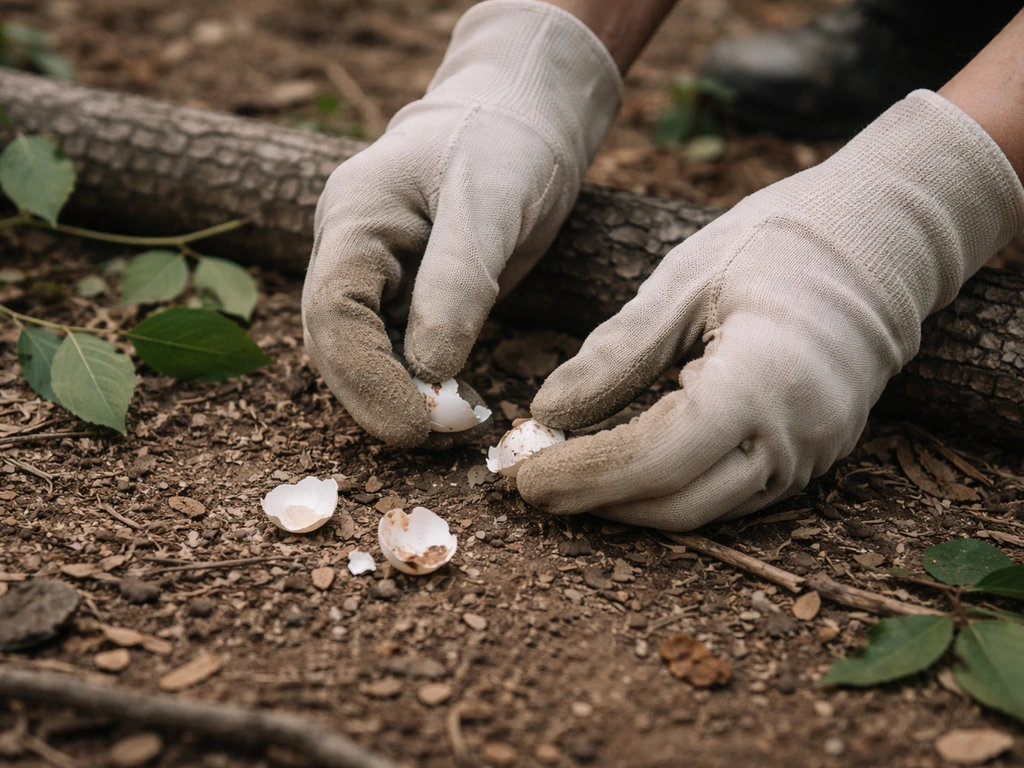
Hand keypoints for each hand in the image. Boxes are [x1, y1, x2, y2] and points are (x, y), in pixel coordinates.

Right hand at [302, 0, 620, 445]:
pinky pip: (394, 350)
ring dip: (396, 400)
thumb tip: (432, 372)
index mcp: (354, 218)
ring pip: (360, 355)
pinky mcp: (401, 295)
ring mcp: (370, 275)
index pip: (333, 313)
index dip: (366, 379)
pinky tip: (453, 407)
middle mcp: (347, 251)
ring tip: (452, 427)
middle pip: (335, 344)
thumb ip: (458, 282)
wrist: (520, 122)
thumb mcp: (490, 204)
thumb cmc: (505, 146)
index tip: (418, 424)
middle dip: (379, 399)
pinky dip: (418, 386)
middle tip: (440, 438)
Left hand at [518, 91, 1023, 529]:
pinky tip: (620, 477)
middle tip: (527, 488)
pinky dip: (667, 494)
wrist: (879, 243)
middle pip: (677, 502)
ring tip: (562, 485)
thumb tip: (548, 410)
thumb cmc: (777, 243)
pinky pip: (727, 497)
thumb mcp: (685, 279)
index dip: (586, 473)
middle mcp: (794, 433)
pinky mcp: (808, 459)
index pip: (657, 455)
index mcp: (762, 377)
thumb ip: (618, 351)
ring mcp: (809, 455)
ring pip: (702, 512)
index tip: (524, 475)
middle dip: (595, 502)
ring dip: (627, 507)